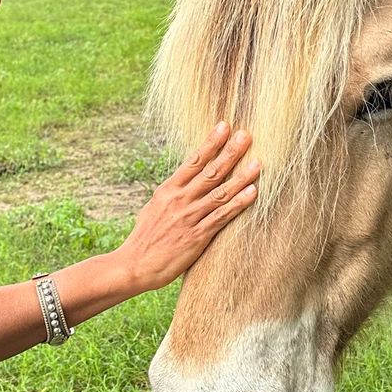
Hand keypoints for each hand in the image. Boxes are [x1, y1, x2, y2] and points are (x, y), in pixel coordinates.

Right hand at [115, 123, 259, 292]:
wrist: (134, 265)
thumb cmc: (145, 238)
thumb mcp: (153, 208)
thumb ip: (171, 195)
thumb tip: (182, 183)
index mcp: (168, 190)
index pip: (193, 161)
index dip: (210, 143)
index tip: (224, 126)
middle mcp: (180, 199)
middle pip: (210, 171)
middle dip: (230, 152)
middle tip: (246, 135)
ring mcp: (189, 217)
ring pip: (220, 192)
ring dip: (241, 177)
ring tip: (258, 162)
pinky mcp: (197, 236)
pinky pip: (222, 216)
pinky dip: (238, 203)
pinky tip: (252, 192)